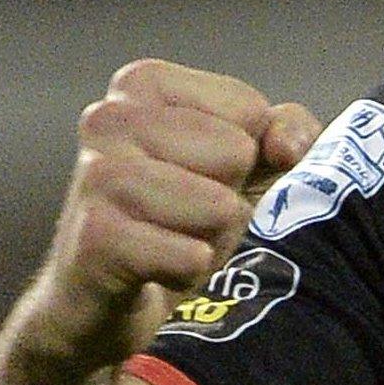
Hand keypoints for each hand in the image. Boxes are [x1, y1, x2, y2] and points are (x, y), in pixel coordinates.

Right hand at [20, 60, 322, 374]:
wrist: (115, 301)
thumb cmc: (185, 216)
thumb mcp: (251, 161)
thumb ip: (289, 130)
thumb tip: (285, 147)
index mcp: (143, 83)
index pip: (252, 111)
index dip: (249, 155)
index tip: (205, 175)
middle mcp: (108, 118)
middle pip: (237, 154)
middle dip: (228, 196)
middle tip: (186, 215)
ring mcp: (94, 176)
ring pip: (218, 205)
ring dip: (212, 236)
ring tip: (173, 240)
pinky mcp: (95, 239)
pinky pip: (192, 256)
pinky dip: (192, 271)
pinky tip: (157, 274)